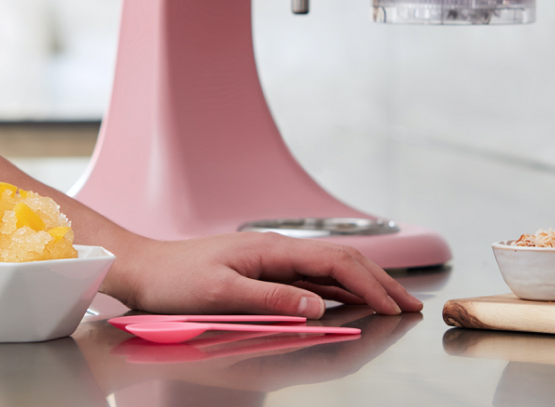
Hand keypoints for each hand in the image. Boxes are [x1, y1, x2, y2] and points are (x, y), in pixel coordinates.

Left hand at [100, 232, 424, 318]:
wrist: (143, 268)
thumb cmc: (174, 280)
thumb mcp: (220, 294)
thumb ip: (272, 298)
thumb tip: (317, 306)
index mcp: (271, 249)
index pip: (336, 264)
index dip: (371, 284)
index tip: (395, 306)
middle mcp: (277, 249)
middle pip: (343, 261)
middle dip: (381, 282)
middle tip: (412, 305)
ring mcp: (272, 259)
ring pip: (331, 269)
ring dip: (366, 284)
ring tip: (394, 301)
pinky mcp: (263, 271)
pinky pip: (313, 279)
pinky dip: (342, 289)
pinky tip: (352, 300)